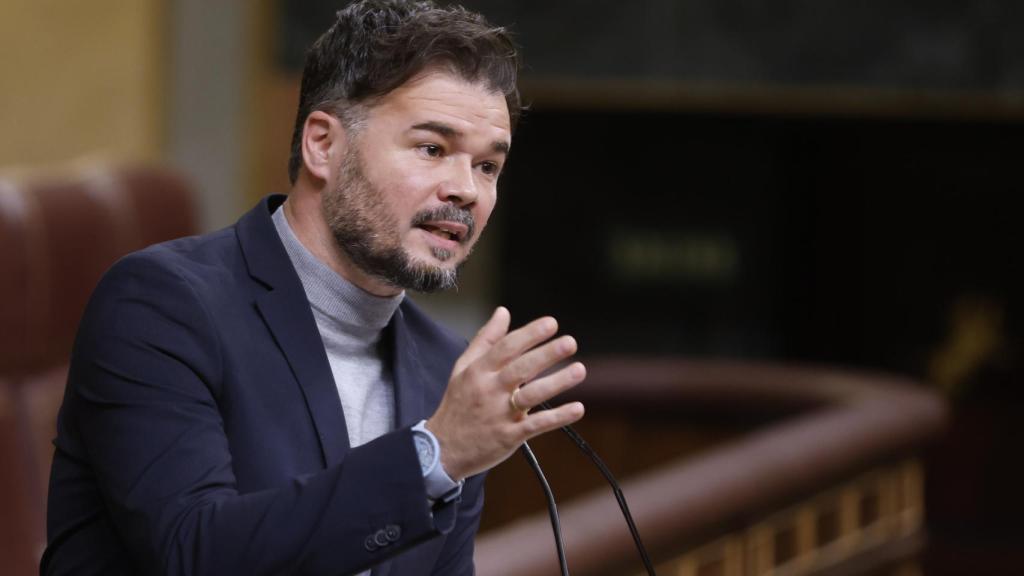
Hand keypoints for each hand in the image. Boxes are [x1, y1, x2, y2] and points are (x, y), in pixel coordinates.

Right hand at [426, 307, 585, 479]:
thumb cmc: (457, 405)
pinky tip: (577, 408)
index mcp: (479, 371)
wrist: (442, 448)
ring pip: (531, 395)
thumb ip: (485, 339)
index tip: (551, 324)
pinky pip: (536, 425)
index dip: (529, 334)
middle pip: (521, 368)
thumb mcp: (463, 368)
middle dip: (546, 354)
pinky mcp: (509, 436)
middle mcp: (490, 390)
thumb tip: (503, 312)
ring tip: (579, 370)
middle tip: (570, 342)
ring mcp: (500, 414)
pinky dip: (558, 417)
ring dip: (556, 382)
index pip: (506, 347)